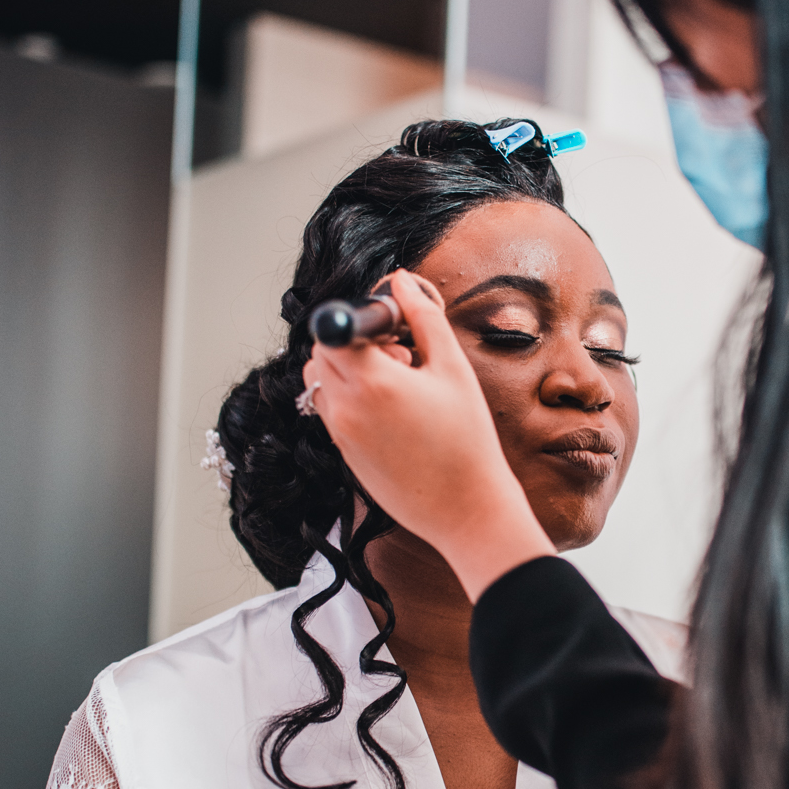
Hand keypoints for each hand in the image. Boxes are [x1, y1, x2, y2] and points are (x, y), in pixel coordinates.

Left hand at [303, 270, 553, 599]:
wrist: (467, 508)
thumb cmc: (468, 439)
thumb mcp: (453, 369)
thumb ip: (423, 317)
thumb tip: (400, 280)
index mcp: (372, 380)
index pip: (334, 328)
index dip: (360, 321)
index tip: (391, 330)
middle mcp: (345, 407)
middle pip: (321, 353)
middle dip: (352, 344)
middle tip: (399, 356)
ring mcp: (340, 434)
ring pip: (321, 383)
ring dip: (348, 372)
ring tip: (395, 385)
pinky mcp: (345, 454)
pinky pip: (332, 412)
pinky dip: (352, 401)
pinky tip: (394, 413)